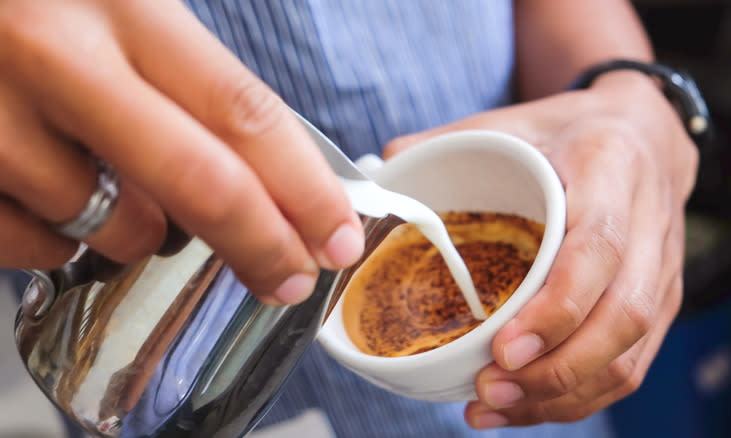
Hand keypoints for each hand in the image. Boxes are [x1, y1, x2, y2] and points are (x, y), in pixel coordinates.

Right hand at [0, 0, 363, 304]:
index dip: (300, 185)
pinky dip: (57, 239)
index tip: (336, 235)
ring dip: (138, 231)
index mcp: (120, 0)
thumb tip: (265, 175)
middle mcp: (53, 52)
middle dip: (259, 243)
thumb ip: (183, 78)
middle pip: (196, 180)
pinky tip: (51, 195)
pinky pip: (28, 244)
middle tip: (291, 279)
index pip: (241, 109)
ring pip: (105, 222)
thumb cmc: (37, 5)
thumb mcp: (117, 8)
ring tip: (124, 193)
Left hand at [385, 72, 697, 427]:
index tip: (504, 349)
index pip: (598, 251)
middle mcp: (647, 227)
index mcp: (609, 171)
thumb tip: (383, 171)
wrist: (646, 136)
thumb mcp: (515, 120)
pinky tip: (525, 406)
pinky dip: (578, 397)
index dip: (557, 308)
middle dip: (555, 369)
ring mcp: (660, 272)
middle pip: (621, 318)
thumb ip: (448, 140)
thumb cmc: (571, 132)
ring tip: (493, 406)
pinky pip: (630, 365)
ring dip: (562, 395)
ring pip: (628, 354)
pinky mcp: (660, 304)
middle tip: (488, 387)